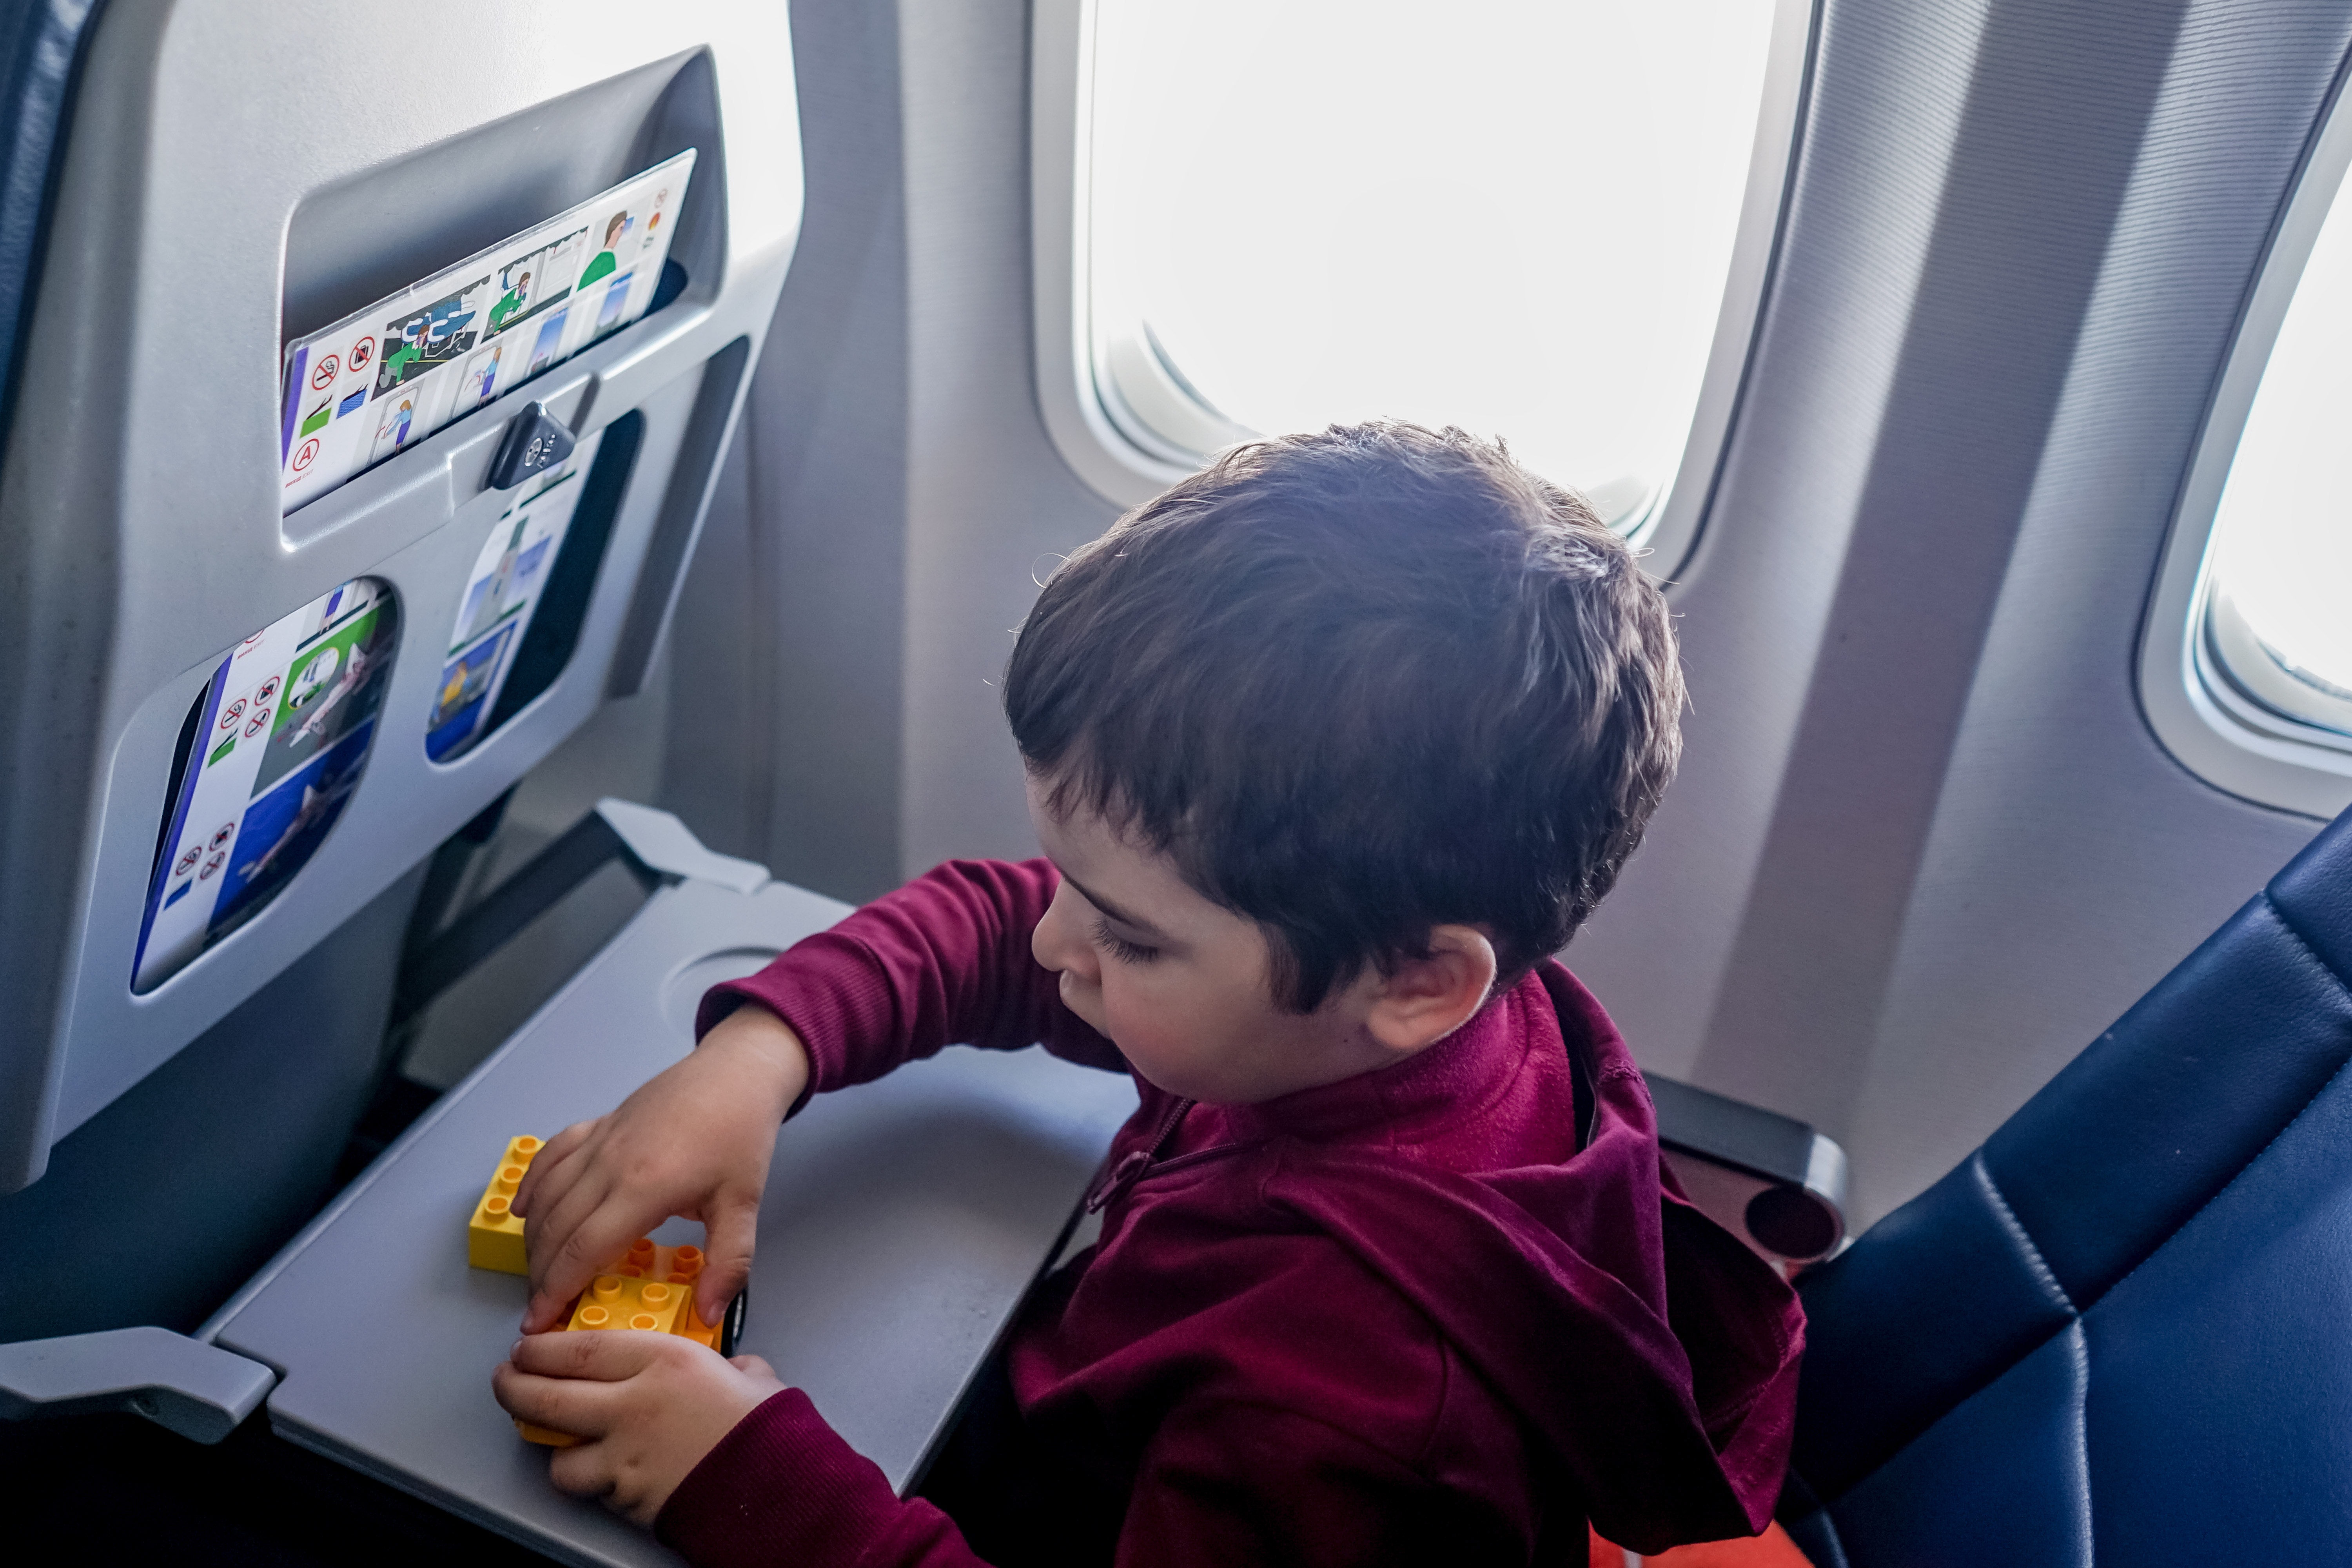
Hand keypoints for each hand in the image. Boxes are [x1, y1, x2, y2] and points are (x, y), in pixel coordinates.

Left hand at [492, 1331, 785, 1525]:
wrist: (778, 1487)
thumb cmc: (768, 1428)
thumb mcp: (748, 1375)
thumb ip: (726, 1366)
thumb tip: (731, 1368)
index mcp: (663, 1361)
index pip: (578, 1348)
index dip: (541, 1348)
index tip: (526, 1346)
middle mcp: (633, 1404)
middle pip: (548, 1396)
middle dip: (514, 1388)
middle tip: (506, 1381)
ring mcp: (624, 1456)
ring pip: (558, 1455)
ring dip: (553, 1448)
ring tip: (560, 1441)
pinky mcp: (626, 1498)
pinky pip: (591, 1489)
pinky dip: (591, 1482)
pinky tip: (603, 1474)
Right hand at [513, 1004, 810, 1330]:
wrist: (737, 1072)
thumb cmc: (741, 1135)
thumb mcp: (744, 1205)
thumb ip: (728, 1263)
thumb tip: (709, 1317)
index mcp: (643, 1189)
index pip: (582, 1251)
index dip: (555, 1291)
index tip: (537, 1323)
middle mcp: (609, 1164)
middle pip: (557, 1229)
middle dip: (540, 1275)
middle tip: (538, 1308)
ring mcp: (600, 1140)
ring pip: (548, 1195)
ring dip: (534, 1237)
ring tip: (536, 1273)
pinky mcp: (599, 1123)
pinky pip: (551, 1156)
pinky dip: (532, 1185)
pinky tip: (523, 1210)